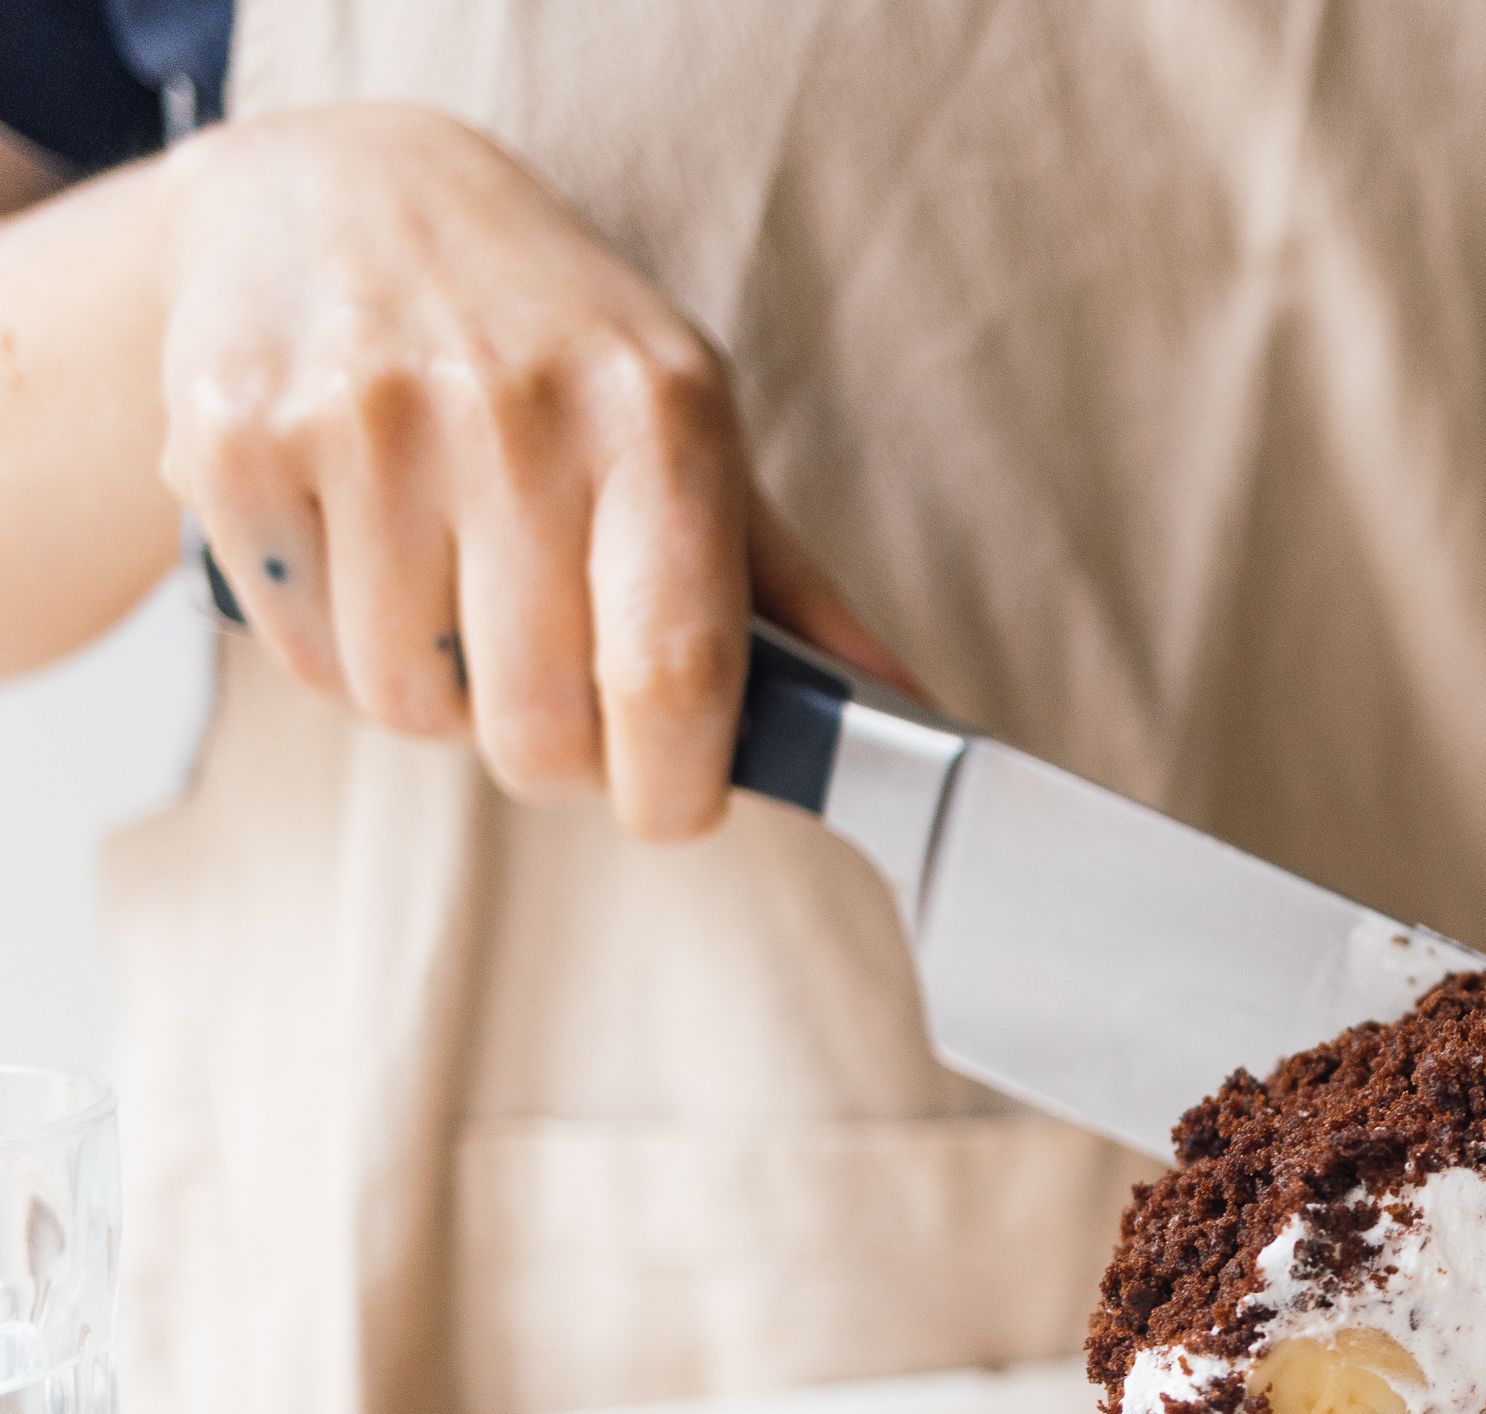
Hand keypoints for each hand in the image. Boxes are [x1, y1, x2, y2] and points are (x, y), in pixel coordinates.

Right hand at [151, 104, 908, 840]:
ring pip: (413, 705)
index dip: (672, 788)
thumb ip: (793, 589)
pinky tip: (363, 557)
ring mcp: (366, 418)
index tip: (670, 804)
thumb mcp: (693, 426)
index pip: (674, 676)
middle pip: (537, 724)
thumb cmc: (554, 342)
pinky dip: (339, 651)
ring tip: (450, 595)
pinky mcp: (237, 440)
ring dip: (441, 697)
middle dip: (552, 753)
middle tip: (550, 692)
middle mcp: (514, 409)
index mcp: (659, 415)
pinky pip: (306, 658)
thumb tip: (907, 723)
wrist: (346, 196)